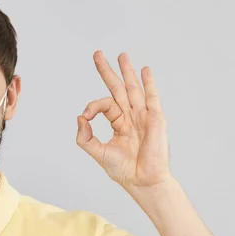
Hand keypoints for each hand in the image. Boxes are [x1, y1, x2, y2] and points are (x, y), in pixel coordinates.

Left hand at [76, 50, 171, 191]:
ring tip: (121, 55)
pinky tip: (144, 70)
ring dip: (127, 71)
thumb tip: (79, 117)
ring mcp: (143, 116)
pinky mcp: (155, 119)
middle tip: (97, 54)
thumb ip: (85, 136)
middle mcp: (131, 117)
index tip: (85, 116)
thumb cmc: (123, 170)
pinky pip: (151, 98)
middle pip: (118, 88)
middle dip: (108, 71)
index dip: (92, 107)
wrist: (142, 180)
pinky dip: (148, 84)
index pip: (104, 105)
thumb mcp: (98, 152)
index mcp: (119, 124)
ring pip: (133, 89)